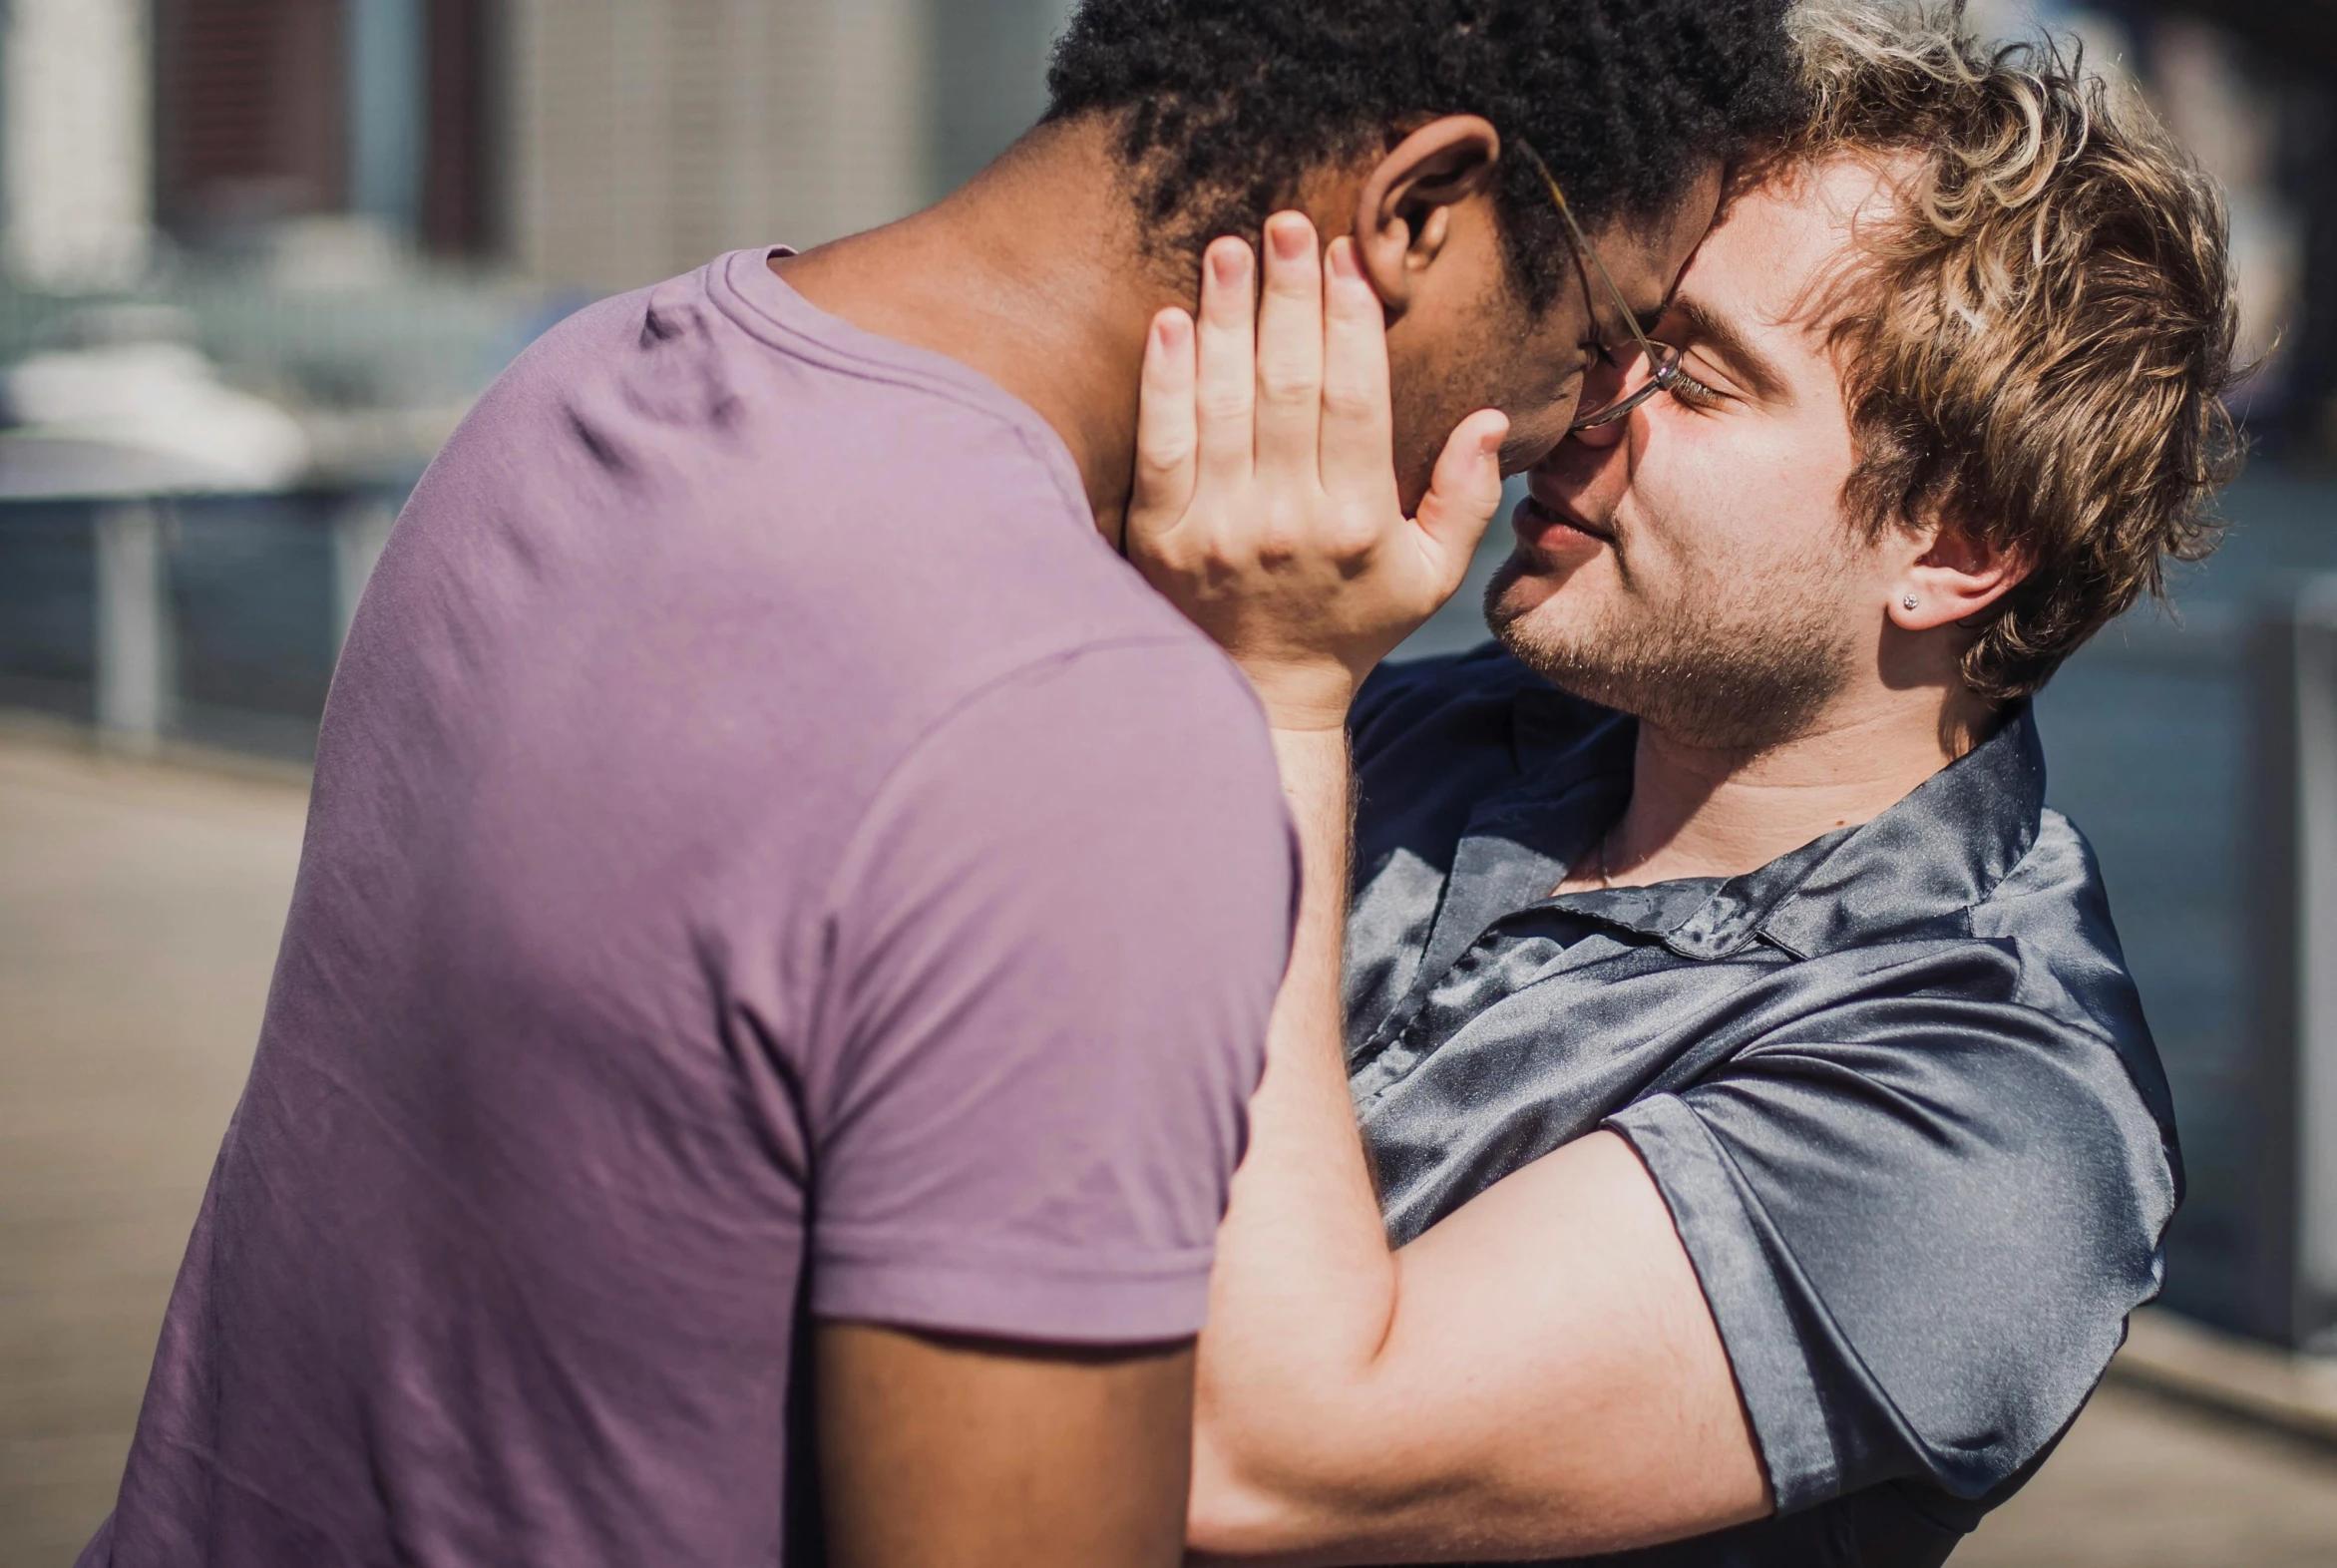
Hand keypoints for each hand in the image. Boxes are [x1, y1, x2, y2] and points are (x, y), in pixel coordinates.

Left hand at [1125, 213, 1509, 731]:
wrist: (1259, 699)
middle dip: (1287, 296)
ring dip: (1224, 316)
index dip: (1348, 322)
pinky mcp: (1159, 538)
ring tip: (1227, 247)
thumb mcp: (1429, 578)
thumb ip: (1465, 499)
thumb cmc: (1351, 626)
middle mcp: (1287, 523)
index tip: (1344, 256)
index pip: (1355, 400)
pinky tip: (1169, 320)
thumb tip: (1489, 419)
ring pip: (1222, 402)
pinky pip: (1161, 444)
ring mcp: (1217, 529)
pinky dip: (1164, 379)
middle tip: (1284, 220)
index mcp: (1357, 523)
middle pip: (1288, 386)